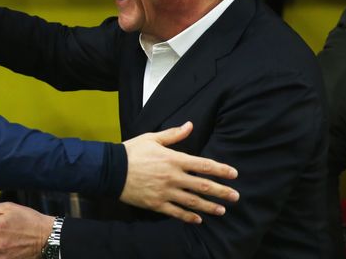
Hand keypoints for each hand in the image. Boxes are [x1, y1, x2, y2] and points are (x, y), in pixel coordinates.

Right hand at [121, 121, 239, 223]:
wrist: (110, 170)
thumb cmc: (131, 151)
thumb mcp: (152, 138)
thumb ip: (173, 134)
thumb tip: (190, 125)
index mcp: (173, 159)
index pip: (203, 165)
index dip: (220, 169)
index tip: (234, 174)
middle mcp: (173, 177)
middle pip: (202, 185)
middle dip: (221, 191)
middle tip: (235, 196)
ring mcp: (165, 192)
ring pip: (192, 201)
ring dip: (209, 206)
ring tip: (222, 210)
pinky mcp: (156, 204)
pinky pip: (176, 212)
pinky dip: (188, 216)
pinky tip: (198, 219)